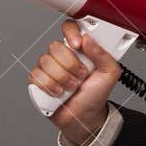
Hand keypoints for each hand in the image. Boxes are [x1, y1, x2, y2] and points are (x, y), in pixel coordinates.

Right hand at [28, 20, 121, 145]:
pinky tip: (58, 93)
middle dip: (70, 65)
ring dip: (61, 79)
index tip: (78, 45)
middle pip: (55, 46)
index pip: (69, 27)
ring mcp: (49, 67)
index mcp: (78, 49)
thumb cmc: (96, 95)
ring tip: (71, 87)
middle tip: (80, 76)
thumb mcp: (109, 74)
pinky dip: (49, 86)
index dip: (70, 33)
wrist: (85, 117)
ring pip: (45, 61)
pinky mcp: (38, 81)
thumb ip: (103, 54)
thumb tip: (88, 38)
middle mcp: (62, 55)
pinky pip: (36, 75)